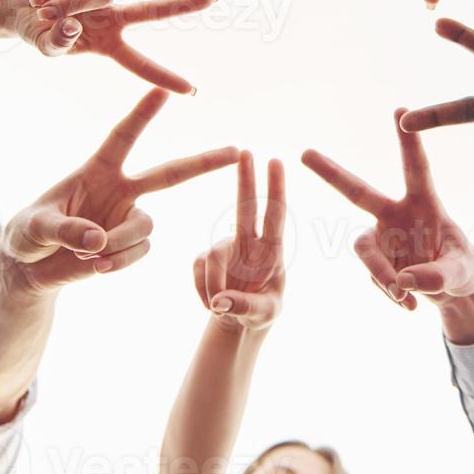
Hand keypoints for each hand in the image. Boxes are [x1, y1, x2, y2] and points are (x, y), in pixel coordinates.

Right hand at [0, 0, 216, 92]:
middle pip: (153, 11)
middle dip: (183, 5)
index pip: (140, 64)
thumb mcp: (46, 47)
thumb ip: (58, 44)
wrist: (12, 6)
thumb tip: (73, 28)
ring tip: (43, 11)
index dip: (164, 77)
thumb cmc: (34, 33)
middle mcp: (112, 17)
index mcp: (108, 44)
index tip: (192, 90)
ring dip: (70, 5)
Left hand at [0, 88, 239, 295]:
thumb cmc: (27, 234)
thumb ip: (65, 230)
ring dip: (119, 242)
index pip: (123, 137)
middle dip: (203, 162)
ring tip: (89, 256)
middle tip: (236, 151)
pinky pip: (138, 253)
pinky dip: (118, 262)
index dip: (142, 114)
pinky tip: (95, 267)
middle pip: (169, 173)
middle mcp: (120, 190)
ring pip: (145, 226)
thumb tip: (98, 241)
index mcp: (96, 170)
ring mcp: (127, 218)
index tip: (162, 89)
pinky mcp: (128, 246)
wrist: (31, 268)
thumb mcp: (35, 227)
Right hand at [193, 152, 286, 332]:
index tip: (275, 161)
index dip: (275, 189)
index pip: (275, 216)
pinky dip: (202, 289)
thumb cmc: (262, 313)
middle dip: (246, 179)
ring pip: (212, 255)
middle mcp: (249, 243)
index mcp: (272, 251)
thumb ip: (245, 307)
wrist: (240, 322)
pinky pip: (198, 268)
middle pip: (245, 206)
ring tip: (220, 308)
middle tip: (246, 152)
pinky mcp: (205, 259)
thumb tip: (221, 301)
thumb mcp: (263, 314)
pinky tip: (211, 303)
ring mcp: (226, 249)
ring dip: (213, 285)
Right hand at [302, 110, 473, 311]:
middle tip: (305, 153)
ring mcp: (382, 237)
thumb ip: (437, 276)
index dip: (409, 141)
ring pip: (364, 251)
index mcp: (425, 204)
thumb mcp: (462, 274)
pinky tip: (408, 303)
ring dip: (381, 275)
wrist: (453, 294)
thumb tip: (403, 281)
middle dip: (331, 173)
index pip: (416, 169)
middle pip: (358, 192)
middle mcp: (396, 215)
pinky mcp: (376, 260)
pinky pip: (373, 276)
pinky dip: (389, 291)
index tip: (402, 110)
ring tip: (404, 297)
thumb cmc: (464, 271)